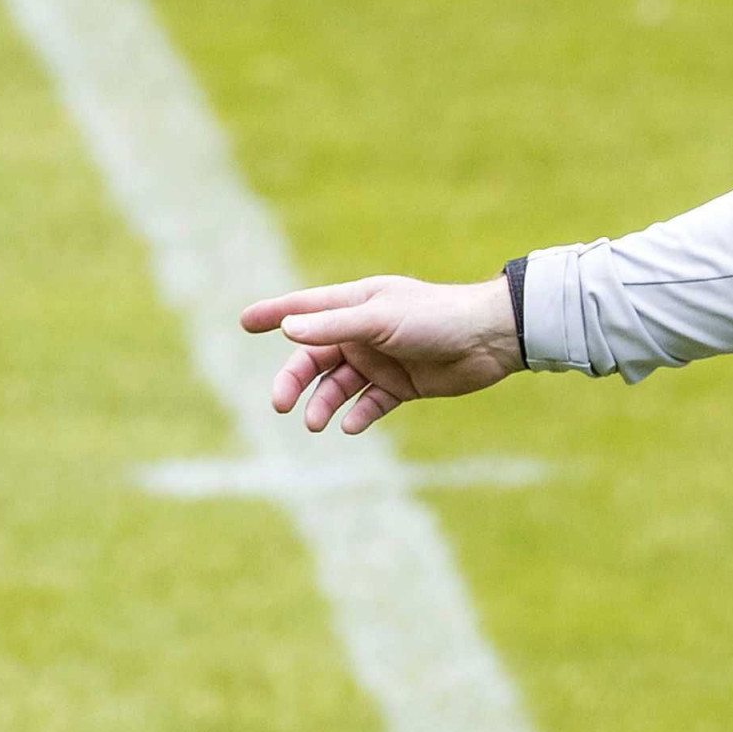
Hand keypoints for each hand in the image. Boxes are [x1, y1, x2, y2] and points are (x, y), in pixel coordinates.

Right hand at [241, 274, 522, 433]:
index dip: (275, 314)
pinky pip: (372, 404)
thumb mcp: (379, 320)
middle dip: (295, 379)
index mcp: (356, 305)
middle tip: (280, 403)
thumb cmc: (435, 317)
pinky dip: (359, 415)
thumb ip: (335, 327)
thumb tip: (288, 330)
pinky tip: (351, 427)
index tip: (244, 322)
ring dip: (324, 402)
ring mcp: (382, 360)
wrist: (488, 340)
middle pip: (315, 356)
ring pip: (340, 385)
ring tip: (315, 422)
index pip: (305, 309)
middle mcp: (364, 332)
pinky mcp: (403, 385)